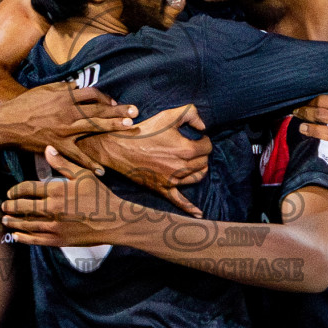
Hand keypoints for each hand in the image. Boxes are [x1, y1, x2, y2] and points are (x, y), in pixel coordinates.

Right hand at [0, 82, 138, 173]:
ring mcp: (64, 129)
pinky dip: (89, 164)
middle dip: (119, 110)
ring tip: (130, 128)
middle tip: (135, 112)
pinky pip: (77, 155)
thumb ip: (61, 87)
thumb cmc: (23, 106)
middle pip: (99, 109)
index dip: (105, 97)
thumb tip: (76, 85)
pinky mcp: (58, 145)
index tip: (114, 102)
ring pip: (94, 127)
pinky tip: (102, 170)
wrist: (6, 124)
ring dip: (113, 127)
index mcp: (64, 97)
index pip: (92, 94)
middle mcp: (68, 111)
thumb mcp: (42, 90)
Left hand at [3, 146, 127, 246]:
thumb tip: (47, 148)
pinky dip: (23, 237)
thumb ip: (63, 163)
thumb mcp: (84, 175)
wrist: (114, 221)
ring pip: (26, 224)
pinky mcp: (59, 240)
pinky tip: (16, 235)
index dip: (15, 190)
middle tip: (3, 206)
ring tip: (5, 219)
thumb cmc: (100, 196)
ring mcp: (55, 226)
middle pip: (23, 207)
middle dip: (10, 206)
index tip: (10, 192)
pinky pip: (36, 239)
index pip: (27, 189)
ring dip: (13, 221)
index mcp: (57, 191)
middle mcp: (52, 209)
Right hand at [84, 104, 211, 215]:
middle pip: (203, 162)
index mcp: (185, 149)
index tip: (197, 137)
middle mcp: (181, 167)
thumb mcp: (168, 115)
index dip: (204, 140)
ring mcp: (172, 180)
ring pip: (197, 178)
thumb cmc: (144, 131)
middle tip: (194, 148)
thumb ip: (191, 113)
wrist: (120, 148)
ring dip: (199, 170)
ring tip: (195, 163)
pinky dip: (190, 208)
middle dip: (202, 154)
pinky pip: (180, 201)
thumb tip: (204, 126)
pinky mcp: (163, 189)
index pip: (207, 147)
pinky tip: (199, 214)